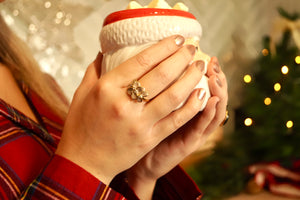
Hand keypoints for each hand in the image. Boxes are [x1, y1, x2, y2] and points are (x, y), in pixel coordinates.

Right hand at [55, 35, 205, 184]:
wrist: (83, 163)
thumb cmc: (81, 127)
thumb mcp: (82, 93)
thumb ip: (95, 70)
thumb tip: (106, 51)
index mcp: (106, 88)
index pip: (141, 60)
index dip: (164, 47)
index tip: (178, 40)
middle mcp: (123, 104)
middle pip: (161, 75)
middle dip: (182, 58)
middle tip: (192, 50)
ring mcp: (139, 123)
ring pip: (173, 96)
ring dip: (191, 78)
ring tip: (200, 67)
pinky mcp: (149, 139)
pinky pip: (176, 120)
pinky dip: (192, 106)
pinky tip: (201, 94)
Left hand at [126, 57, 227, 198]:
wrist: (141, 162)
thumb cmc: (142, 130)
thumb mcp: (151, 104)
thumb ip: (155, 85)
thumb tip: (149, 59)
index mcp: (185, 106)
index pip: (202, 83)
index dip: (205, 69)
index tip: (205, 53)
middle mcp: (193, 116)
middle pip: (213, 93)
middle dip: (215, 75)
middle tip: (212, 61)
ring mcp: (194, 130)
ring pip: (214, 109)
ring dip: (217, 91)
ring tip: (215, 76)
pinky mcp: (190, 143)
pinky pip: (203, 126)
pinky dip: (209, 113)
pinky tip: (211, 99)